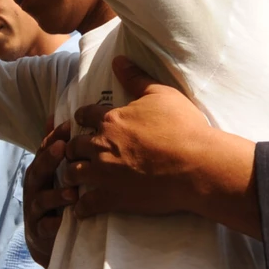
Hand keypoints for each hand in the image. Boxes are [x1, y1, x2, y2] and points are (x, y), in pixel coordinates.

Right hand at [22, 121, 77, 266]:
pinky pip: (46, 227)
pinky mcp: (39, 232)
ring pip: (42, 200)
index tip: (68, 125)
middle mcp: (34, 188)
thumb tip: (55, 116)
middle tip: (63, 148)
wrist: (44, 239)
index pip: (44, 150)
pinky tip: (66, 221)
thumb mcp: (54, 173)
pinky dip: (54, 224)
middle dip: (49, 159)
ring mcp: (35, 210)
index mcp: (39, 171)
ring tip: (72, 192)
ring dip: (55, 195)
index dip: (53, 138)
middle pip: (38, 171)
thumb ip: (53, 147)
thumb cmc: (54, 201)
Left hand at [61, 57, 246, 218]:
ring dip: (72, 174)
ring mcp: (103, 174)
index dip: (81, 118)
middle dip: (72, 148)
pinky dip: (81, 207)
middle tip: (75, 152)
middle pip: (73, 146)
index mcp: (110, 120)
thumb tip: (118, 59)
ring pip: (73, 173)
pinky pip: (86, 204)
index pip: (85, 115)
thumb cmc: (183, 127)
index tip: (81, 122)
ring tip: (74, 178)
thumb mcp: (161, 93)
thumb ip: (136, 77)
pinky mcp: (112, 198)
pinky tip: (80, 209)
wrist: (196, 165)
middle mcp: (101, 145)